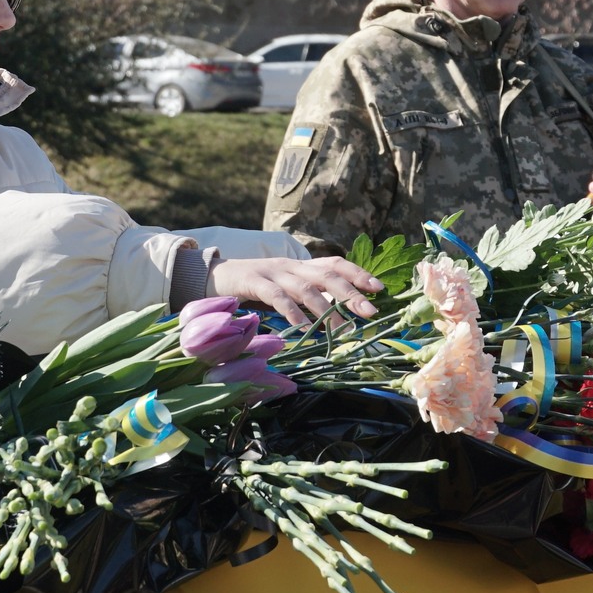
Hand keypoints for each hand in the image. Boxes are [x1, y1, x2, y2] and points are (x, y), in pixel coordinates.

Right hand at [208, 256, 383, 327]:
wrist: (213, 276)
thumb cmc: (254, 287)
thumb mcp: (285, 288)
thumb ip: (307, 296)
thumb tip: (339, 315)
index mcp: (300, 265)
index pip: (335, 263)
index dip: (358, 273)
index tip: (380, 288)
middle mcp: (290, 265)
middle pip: (327, 273)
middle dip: (351, 292)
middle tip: (370, 312)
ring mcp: (272, 272)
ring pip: (306, 287)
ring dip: (327, 309)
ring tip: (343, 329)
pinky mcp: (253, 282)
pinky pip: (277, 297)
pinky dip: (293, 313)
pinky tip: (304, 329)